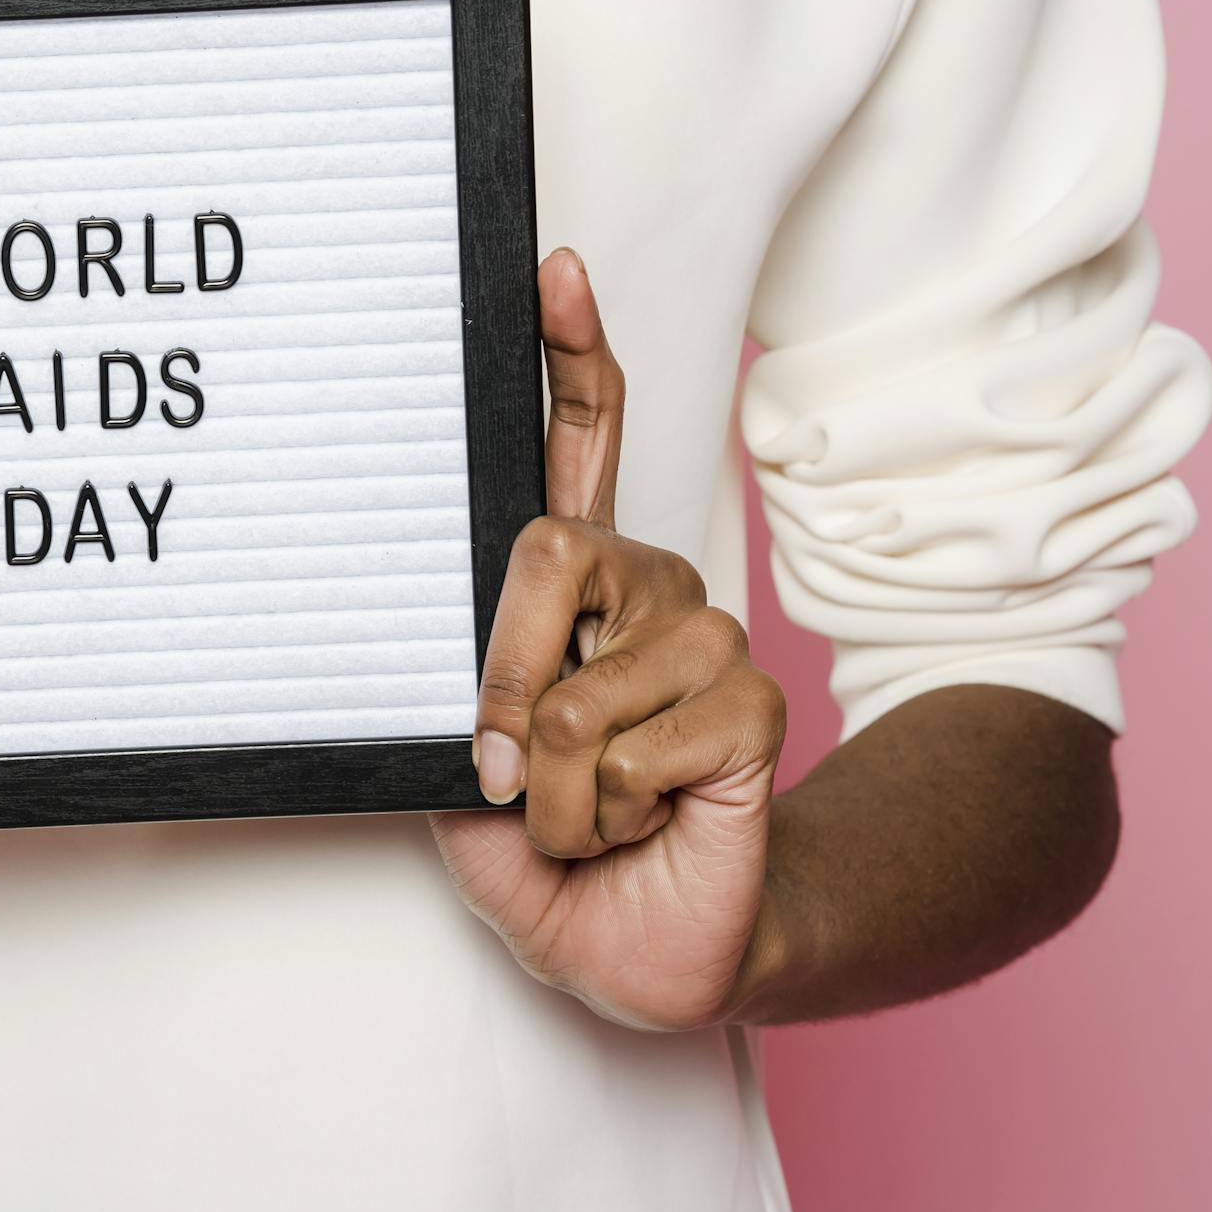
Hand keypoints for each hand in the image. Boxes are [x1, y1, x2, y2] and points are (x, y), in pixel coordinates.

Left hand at [429, 251, 787, 1030]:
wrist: (638, 941)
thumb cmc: (545, 846)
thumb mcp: (464, 773)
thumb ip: (459, 705)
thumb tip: (464, 684)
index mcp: (571, 584)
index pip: (577, 439)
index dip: (569, 353)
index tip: (555, 270)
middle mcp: (642, 588)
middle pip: (549, 554)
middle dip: (500, 681)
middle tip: (502, 770)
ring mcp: (703, 637)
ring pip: (573, 695)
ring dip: (552, 791)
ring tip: (584, 814)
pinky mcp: (752, 702)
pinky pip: (637, 748)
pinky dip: (609, 812)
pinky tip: (643, 820)